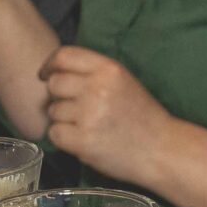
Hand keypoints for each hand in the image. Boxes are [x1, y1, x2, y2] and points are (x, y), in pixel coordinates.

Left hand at [40, 45, 173, 183]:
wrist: (160, 150)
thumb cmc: (141, 116)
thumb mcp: (123, 81)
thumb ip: (93, 72)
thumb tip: (54, 72)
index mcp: (109, 69)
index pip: (65, 56)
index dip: (50, 65)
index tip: (46, 74)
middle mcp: (97, 88)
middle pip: (54, 84)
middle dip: (59, 96)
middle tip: (76, 108)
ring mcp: (89, 115)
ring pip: (53, 111)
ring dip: (63, 119)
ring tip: (87, 126)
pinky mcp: (83, 141)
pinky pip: (54, 133)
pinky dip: (64, 138)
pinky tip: (83, 139)